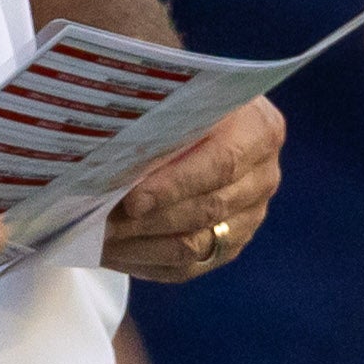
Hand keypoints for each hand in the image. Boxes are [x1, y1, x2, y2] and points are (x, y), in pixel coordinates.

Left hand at [101, 103, 281, 283]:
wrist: (210, 115)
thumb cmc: (185, 101)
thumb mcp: (181, 98)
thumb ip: (162, 123)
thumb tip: (115, 160)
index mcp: (259, 130)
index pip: (220, 165)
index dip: (175, 186)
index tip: (132, 200)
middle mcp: (263, 175)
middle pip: (208, 209)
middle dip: (150, 220)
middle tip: (104, 224)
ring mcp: (251, 213)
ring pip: (197, 244)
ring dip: (142, 246)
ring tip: (100, 241)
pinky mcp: (232, 242)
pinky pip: (190, 266)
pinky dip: (148, 262)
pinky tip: (115, 254)